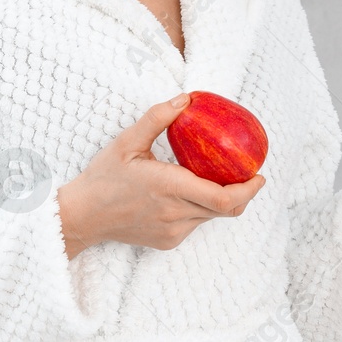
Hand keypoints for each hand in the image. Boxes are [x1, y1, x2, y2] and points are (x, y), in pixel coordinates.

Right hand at [57, 92, 265, 257]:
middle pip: (226, 210)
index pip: (223, 198)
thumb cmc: (103, 177)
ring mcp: (173, 231)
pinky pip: (196, 224)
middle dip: (243, 193)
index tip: (259, 175)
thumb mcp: (126, 142)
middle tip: (250, 174)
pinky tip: (190, 192)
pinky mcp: (168, 242)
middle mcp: (175, 214)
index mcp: (168, 188)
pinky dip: (201, 208)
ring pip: (212, 217)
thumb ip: (157, 118)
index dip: (249, 190)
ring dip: (221, 199)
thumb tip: (185, 100)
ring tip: (219, 178)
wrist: (82, 217)